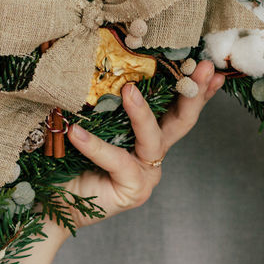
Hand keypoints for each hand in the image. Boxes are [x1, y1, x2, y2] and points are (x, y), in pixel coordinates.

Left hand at [18, 60, 225, 263]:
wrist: (53, 203)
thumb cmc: (68, 163)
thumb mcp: (89, 125)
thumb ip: (103, 103)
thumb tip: (96, 60)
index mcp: (147, 137)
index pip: (177, 109)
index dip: (196, 89)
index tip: (209, 66)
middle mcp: (152, 155)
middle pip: (182, 122)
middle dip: (194, 93)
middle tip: (201, 68)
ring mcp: (146, 174)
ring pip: (153, 138)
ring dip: (143, 113)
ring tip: (129, 91)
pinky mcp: (133, 190)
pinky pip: (116, 161)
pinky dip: (95, 146)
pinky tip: (76, 132)